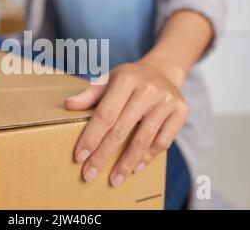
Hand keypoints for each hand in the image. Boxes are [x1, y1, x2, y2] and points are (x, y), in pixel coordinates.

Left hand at [65, 57, 188, 186]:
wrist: (163, 71)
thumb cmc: (130, 79)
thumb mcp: (109, 79)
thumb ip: (90, 94)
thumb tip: (68, 105)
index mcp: (126, 79)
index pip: (105, 114)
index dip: (91, 137)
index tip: (80, 157)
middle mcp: (147, 90)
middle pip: (121, 130)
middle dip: (103, 155)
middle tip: (90, 174)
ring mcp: (166, 101)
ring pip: (143, 140)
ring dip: (126, 163)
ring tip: (114, 179)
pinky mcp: (180, 112)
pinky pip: (162, 142)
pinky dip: (147, 158)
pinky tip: (134, 169)